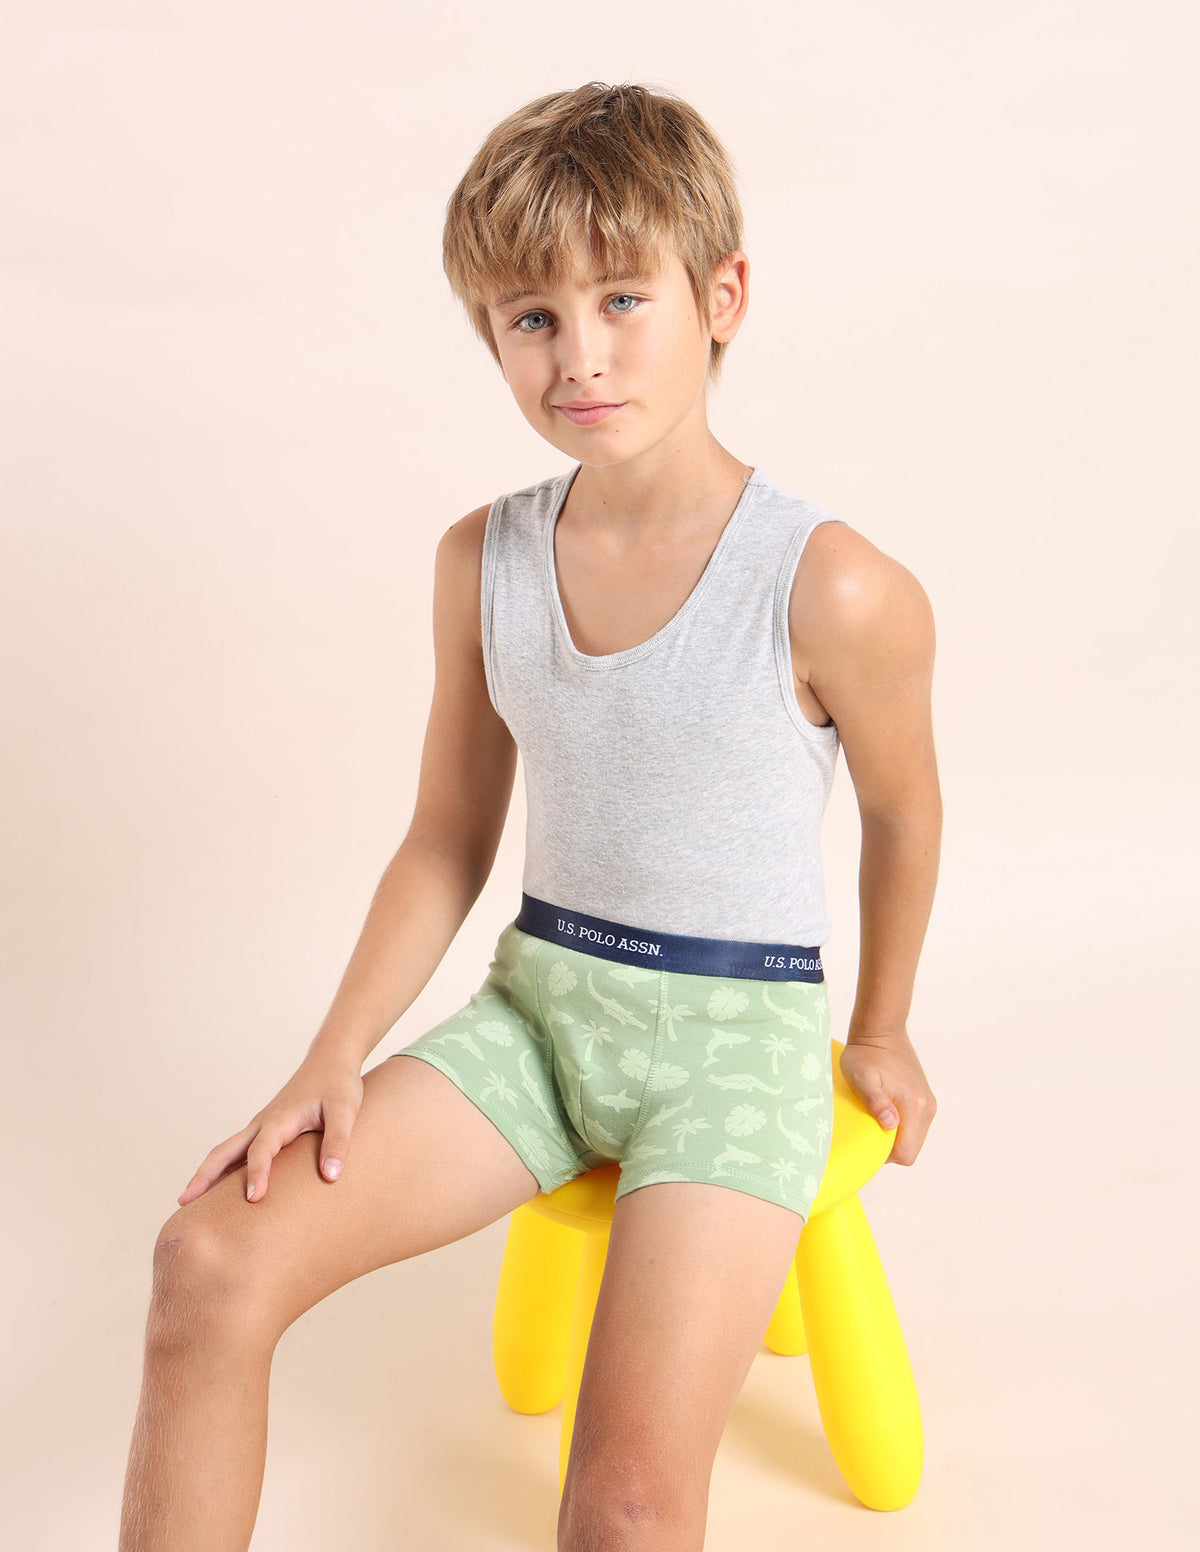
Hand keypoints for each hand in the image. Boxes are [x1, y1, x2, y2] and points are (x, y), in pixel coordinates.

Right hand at [177, 1050, 364, 1204]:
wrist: (330, 1059)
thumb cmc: (338, 1084)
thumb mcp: (345, 1111)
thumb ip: (338, 1142)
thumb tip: (331, 1175)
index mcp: (280, 1119)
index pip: (262, 1150)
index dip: (257, 1173)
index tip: (253, 1199)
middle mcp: (263, 1122)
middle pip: (225, 1150)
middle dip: (204, 1175)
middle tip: (183, 1202)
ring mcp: (261, 1125)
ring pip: (227, 1150)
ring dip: (207, 1172)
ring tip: (189, 1200)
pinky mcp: (266, 1128)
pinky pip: (238, 1149)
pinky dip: (223, 1166)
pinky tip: (220, 1185)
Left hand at [839, 1028, 935, 1165]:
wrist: (881, 1031)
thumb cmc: (865, 1055)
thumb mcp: (862, 1078)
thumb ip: (876, 1102)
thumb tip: (891, 1125)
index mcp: (914, 1106)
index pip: (905, 1153)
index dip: (884, 1156)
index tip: (867, 1141)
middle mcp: (927, 1108)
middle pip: (911, 1149)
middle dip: (890, 1149)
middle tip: (868, 1132)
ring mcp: (928, 1104)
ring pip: (914, 1139)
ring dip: (896, 1138)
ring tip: (875, 1122)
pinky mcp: (926, 1099)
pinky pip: (916, 1126)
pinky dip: (902, 1128)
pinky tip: (884, 1114)